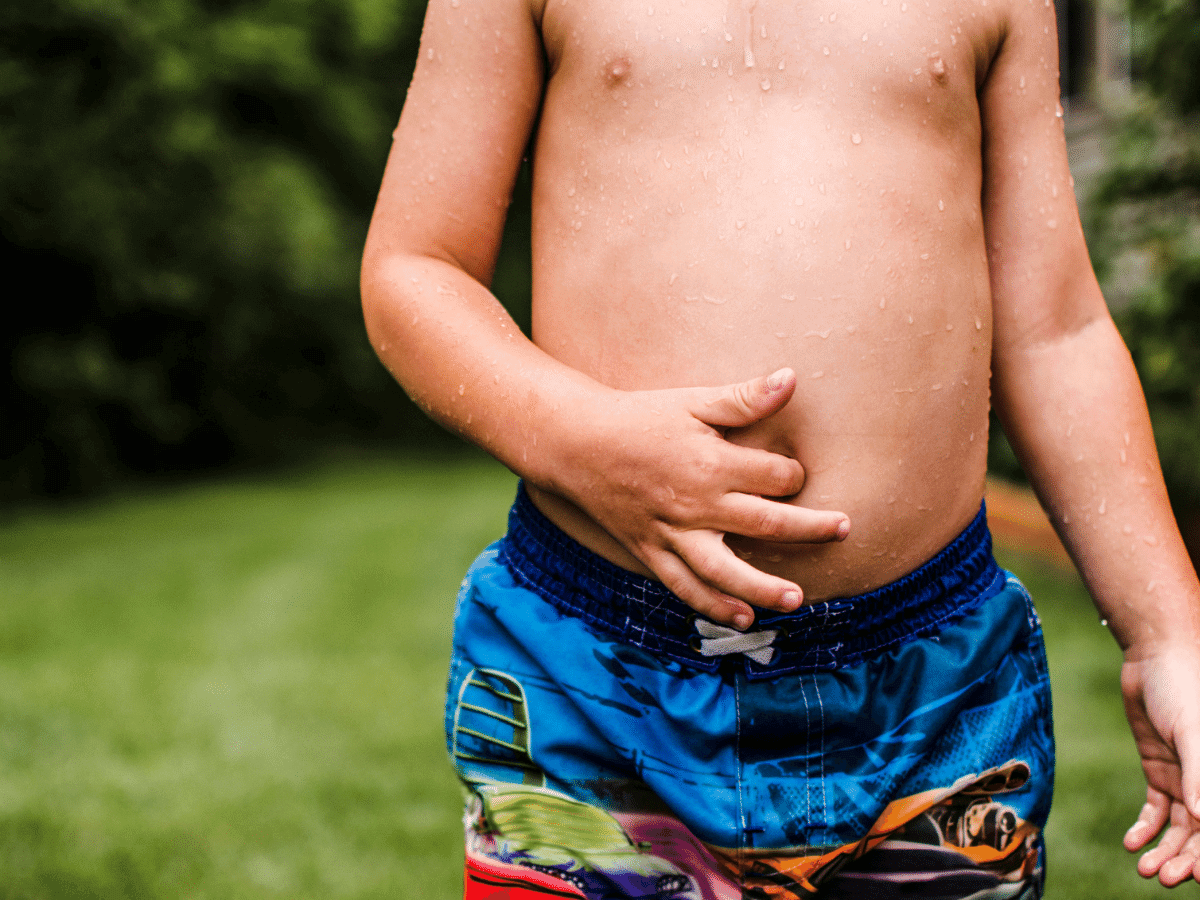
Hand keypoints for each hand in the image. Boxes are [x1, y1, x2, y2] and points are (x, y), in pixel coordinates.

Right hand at [550, 368, 848, 628]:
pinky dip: (712, 605)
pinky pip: (684, 586)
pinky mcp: (650, 551)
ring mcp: (671, 534)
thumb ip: (743, 398)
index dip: (792, 473)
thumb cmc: (639, 418)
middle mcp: (695, 505)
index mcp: (710, 464)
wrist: (577, 443)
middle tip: (844, 529)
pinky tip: (743, 619)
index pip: (773, 476)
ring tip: (796, 599)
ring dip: (763, 587)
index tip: (794, 473)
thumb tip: (790, 379)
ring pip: (725, 570)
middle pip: (764, 523)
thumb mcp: (692, 401)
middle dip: (809, 528)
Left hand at [1121, 642, 1199, 885]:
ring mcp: (1187, 777)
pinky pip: (1156, 808)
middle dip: (1185, 859)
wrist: (1155, 657)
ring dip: (1164, 850)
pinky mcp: (1161, 769)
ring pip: (1179, 827)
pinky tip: (1131, 843)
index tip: (1198, 878)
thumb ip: (1199, 774)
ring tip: (1144, 870)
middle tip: (1161, 878)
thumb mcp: (1192, 731)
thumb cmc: (1184, 687)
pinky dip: (1145, 828)